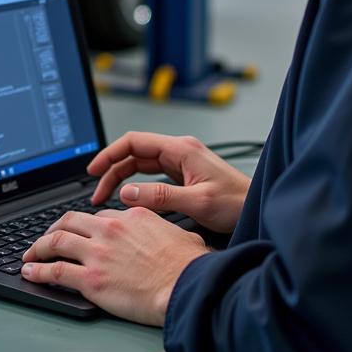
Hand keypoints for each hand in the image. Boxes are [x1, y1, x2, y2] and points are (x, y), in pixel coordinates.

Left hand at [21, 207, 208, 325]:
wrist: (187, 286)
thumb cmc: (188, 266)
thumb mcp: (181, 234)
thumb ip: (166, 230)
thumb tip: (173, 236)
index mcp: (130, 216)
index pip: (98, 216)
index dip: (85, 225)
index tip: (79, 233)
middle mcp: (110, 229)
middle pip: (70, 221)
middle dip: (53, 229)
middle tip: (46, 238)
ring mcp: (98, 253)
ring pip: (55, 242)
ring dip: (38, 248)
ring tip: (29, 255)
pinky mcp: (91, 279)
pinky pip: (54, 271)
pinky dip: (37, 271)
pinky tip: (29, 273)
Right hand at [88, 131, 251, 232]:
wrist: (258, 209)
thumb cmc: (237, 202)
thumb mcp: (198, 202)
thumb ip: (161, 196)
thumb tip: (127, 193)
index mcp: (181, 149)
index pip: (134, 142)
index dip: (110, 154)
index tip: (92, 169)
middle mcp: (179, 151)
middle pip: (134, 153)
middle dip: (111, 170)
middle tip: (96, 193)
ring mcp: (181, 163)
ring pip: (141, 165)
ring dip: (121, 179)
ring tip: (106, 199)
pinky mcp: (183, 176)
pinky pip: (151, 175)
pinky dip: (136, 186)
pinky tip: (129, 200)